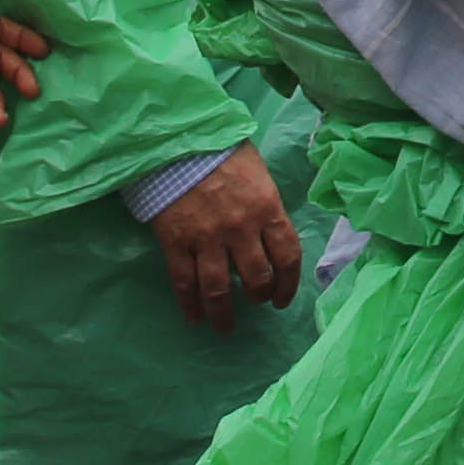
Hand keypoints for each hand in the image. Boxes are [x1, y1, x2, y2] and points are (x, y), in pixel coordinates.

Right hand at [151, 143, 305, 327]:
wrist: (175, 138)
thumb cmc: (220, 148)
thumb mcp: (256, 169)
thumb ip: (265, 201)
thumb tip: (269, 226)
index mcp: (267, 207)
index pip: (287, 256)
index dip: (288, 284)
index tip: (282, 298)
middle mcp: (241, 229)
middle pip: (257, 278)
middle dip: (259, 297)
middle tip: (255, 302)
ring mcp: (207, 239)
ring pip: (220, 289)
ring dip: (224, 314)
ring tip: (224, 326)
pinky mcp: (176, 243)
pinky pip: (185, 283)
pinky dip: (190, 305)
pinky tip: (194, 317)